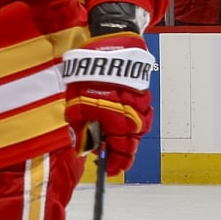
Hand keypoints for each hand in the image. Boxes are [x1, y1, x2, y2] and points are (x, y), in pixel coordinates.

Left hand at [62, 30, 154, 174]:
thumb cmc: (90, 77)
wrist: (108, 48)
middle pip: (131, 145)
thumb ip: (82, 132)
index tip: (107, 170)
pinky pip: (141, 115)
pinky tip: (120, 119)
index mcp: (119, 125)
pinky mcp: (144, 94)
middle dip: (119, 153)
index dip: (114, 165)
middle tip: (106, 155)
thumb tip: (84, 147)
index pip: (121, 154)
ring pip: (137, 131)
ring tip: (111, 137)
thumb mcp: (77, 109)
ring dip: (126, 137)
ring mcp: (142, 106)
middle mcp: (134, 119)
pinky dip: (131, 121)